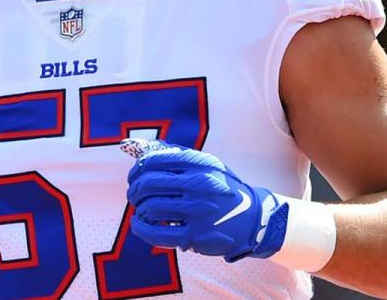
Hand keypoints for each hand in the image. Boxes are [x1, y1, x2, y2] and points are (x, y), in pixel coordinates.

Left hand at [123, 140, 288, 262]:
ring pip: (150, 207)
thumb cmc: (223, 190)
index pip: (155, 160)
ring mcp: (197, 212)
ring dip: (139, 207)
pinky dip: (140, 228)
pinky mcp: (194, 236)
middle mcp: (199, 185)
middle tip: (133, 193)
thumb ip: (179, 156)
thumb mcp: (209, 166)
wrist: (253, 219)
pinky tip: (138, 223)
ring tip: (141, 208)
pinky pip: (156, 233)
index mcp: (200, 164)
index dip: (138, 168)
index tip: (134, 175)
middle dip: (134, 188)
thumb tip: (144, 151)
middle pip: (148, 183)